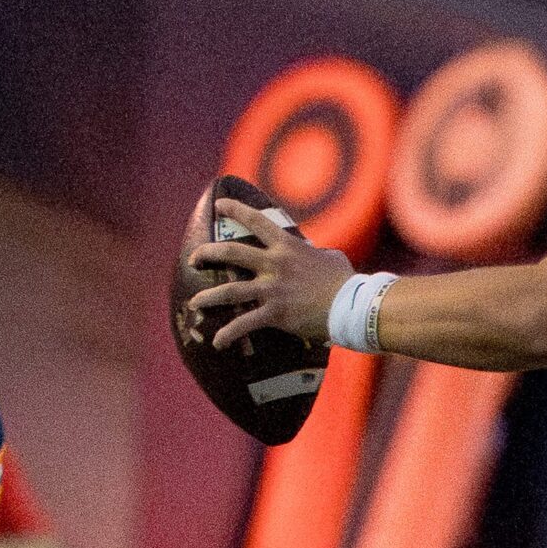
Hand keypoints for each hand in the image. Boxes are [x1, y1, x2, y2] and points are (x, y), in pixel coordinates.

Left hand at [191, 198, 355, 349]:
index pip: (255, 220)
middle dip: (207, 254)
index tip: (219, 206)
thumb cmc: (346, 281)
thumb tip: (318, 256)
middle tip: (194, 258)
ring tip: (195, 302)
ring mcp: (272, 289)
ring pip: (229, 290)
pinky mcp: (275, 313)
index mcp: (287, 246)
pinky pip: (244, 324)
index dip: (234, 210)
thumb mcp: (330, 257)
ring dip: (208, 297)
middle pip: (231, 252)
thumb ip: (316, 253)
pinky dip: (228, 333)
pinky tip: (217, 342)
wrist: (351, 305)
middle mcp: (274, 264)